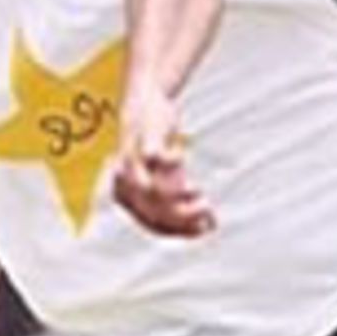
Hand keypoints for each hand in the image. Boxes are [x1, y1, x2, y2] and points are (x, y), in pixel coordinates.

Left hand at [113, 86, 216, 238]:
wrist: (143, 105)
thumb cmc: (157, 149)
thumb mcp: (170, 180)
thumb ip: (184, 202)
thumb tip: (210, 225)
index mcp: (126, 197)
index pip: (153, 225)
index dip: (180, 230)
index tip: (205, 228)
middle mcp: (125, 182)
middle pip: (152, 212)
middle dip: (183, 217)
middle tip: (208, 209)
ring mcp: (133, 160)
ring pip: (151, 190)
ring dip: (178, 196)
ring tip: (200, 192)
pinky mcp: (143, 139)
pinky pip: (154, 156)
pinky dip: (170, 160)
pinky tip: (181, 156)